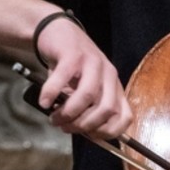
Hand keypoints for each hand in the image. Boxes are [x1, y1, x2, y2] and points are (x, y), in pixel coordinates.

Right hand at [36, 17, 132, 140]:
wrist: (57, 33)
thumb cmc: (71, 68)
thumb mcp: (83, 89)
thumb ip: (86, 109)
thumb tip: (81, 133)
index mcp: (115, 87)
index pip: (124, 117)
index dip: (108, 132)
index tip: (88, 136)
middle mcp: (109, 75)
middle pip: (107, 109)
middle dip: (84, 125)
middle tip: (65, 127)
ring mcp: (92, 63)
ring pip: (87, 96)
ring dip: (68, 113)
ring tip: (54, 118)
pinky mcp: (73, 55)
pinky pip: (63, 80)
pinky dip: (51, 94)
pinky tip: (44, 102)